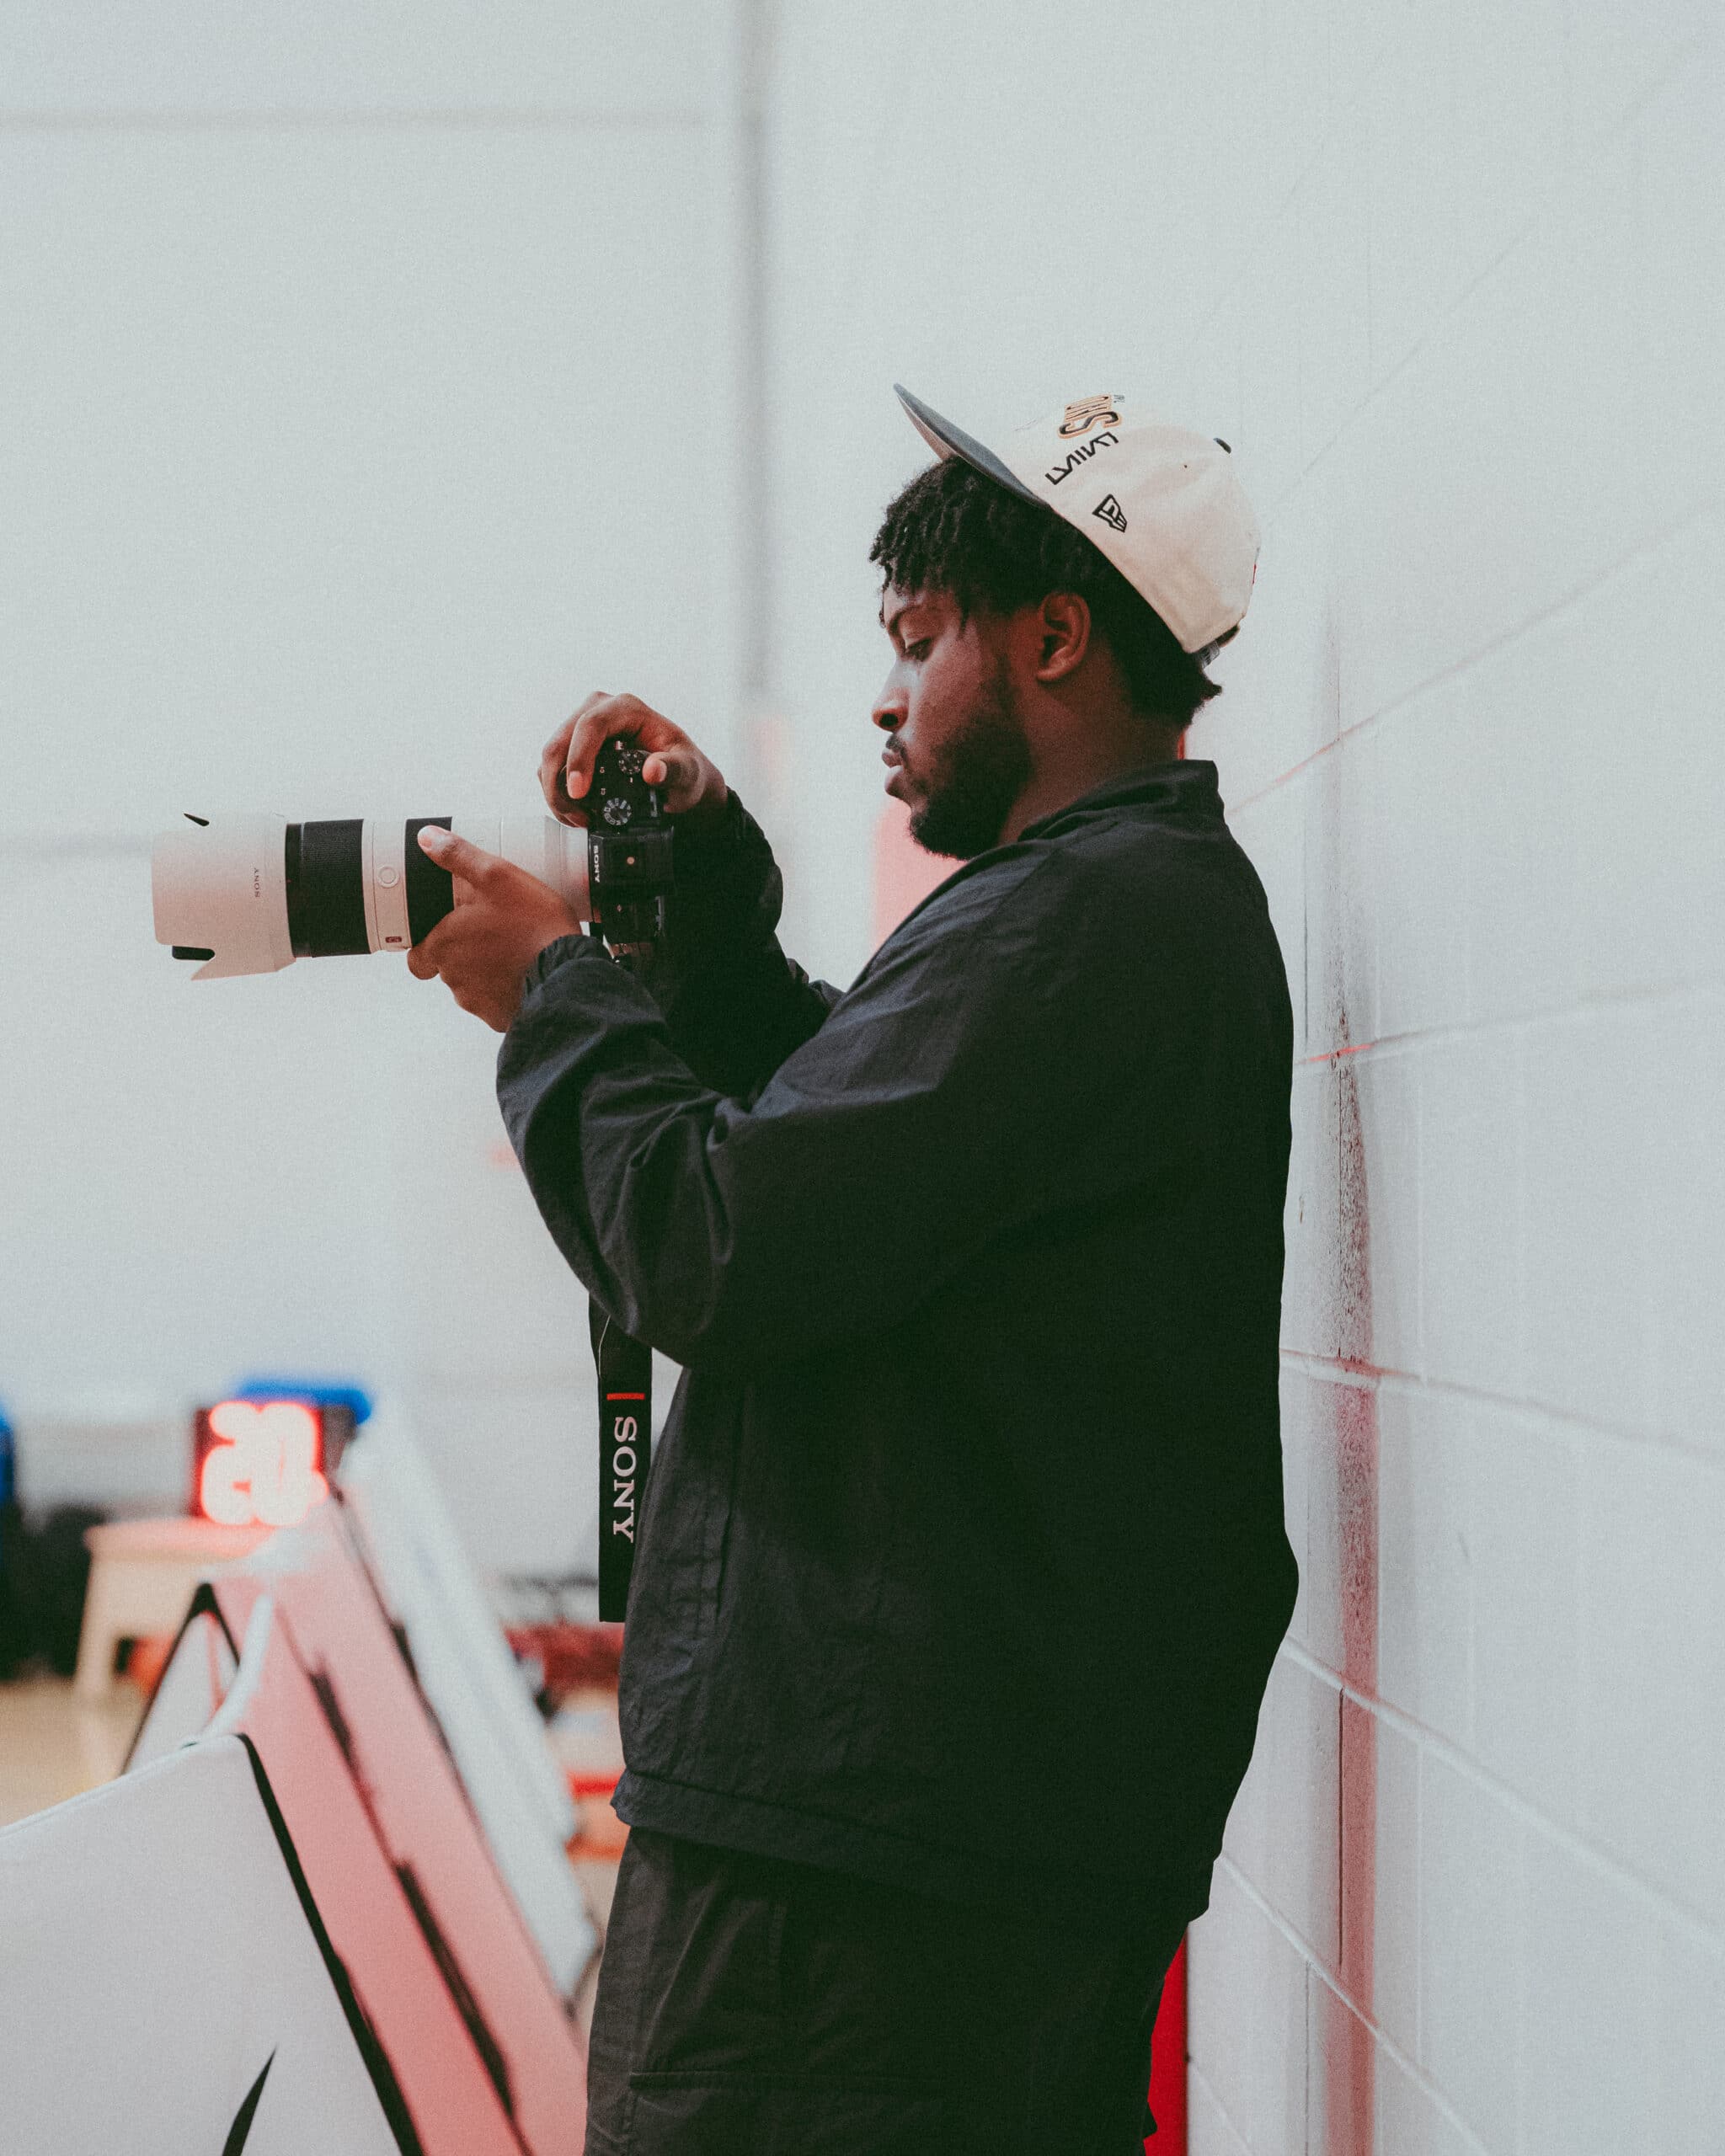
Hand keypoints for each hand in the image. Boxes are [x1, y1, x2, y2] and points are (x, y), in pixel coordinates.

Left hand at [407, 827, 580, 1031]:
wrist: (568, 974)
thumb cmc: (533, 926)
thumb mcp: (498, 876)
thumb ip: (459, 857)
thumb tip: (427, 838)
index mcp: (445, 945)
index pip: (417, 957)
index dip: (428, 948)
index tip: (446, 939)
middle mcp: (455, 978)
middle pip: (449, 970)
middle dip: (467, 956)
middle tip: (495, 937)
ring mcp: (478, 1002)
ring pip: (473, 988)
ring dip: (488, 974)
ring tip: (516, 955)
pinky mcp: (501, 1019)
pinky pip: (497, 1005)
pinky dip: (508, 992)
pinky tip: (527, 975)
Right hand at [540, 692, 727, 827]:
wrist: (675, 777)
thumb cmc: (683, 770)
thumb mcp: (688, 772)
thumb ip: (675, 770)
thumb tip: (652, 770)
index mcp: (626, 708)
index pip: (591, 725)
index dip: (579, 757)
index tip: (579, 792)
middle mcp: (598, 710)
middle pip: (560, 741)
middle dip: (560, 784)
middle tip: (578, 818)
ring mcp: (581, 727)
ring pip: (550, 757)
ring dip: (556, 793)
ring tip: (581, 821)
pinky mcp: (572, 746)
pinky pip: (551, 769)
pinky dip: (557, 794)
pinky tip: (576, 814)